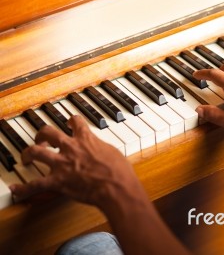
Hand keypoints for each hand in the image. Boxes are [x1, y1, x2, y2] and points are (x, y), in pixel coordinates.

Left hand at [10, 116, 141, 209]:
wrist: (116, 187)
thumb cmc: (119, 171)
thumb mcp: (114, 152)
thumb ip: (102, 148)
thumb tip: (101, 151)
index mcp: (86, 139)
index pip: (76, 121)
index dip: (71, 120)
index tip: (69, 122)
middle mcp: (70, 148)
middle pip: (48, 132)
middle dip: (42, 134)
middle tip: (42, 138)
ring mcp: (61, 164)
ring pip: (36, 152)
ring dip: (28, 154)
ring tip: (26, 157)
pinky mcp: (57, 181)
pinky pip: (35, 184)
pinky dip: (23, 189)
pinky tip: (15, 190)